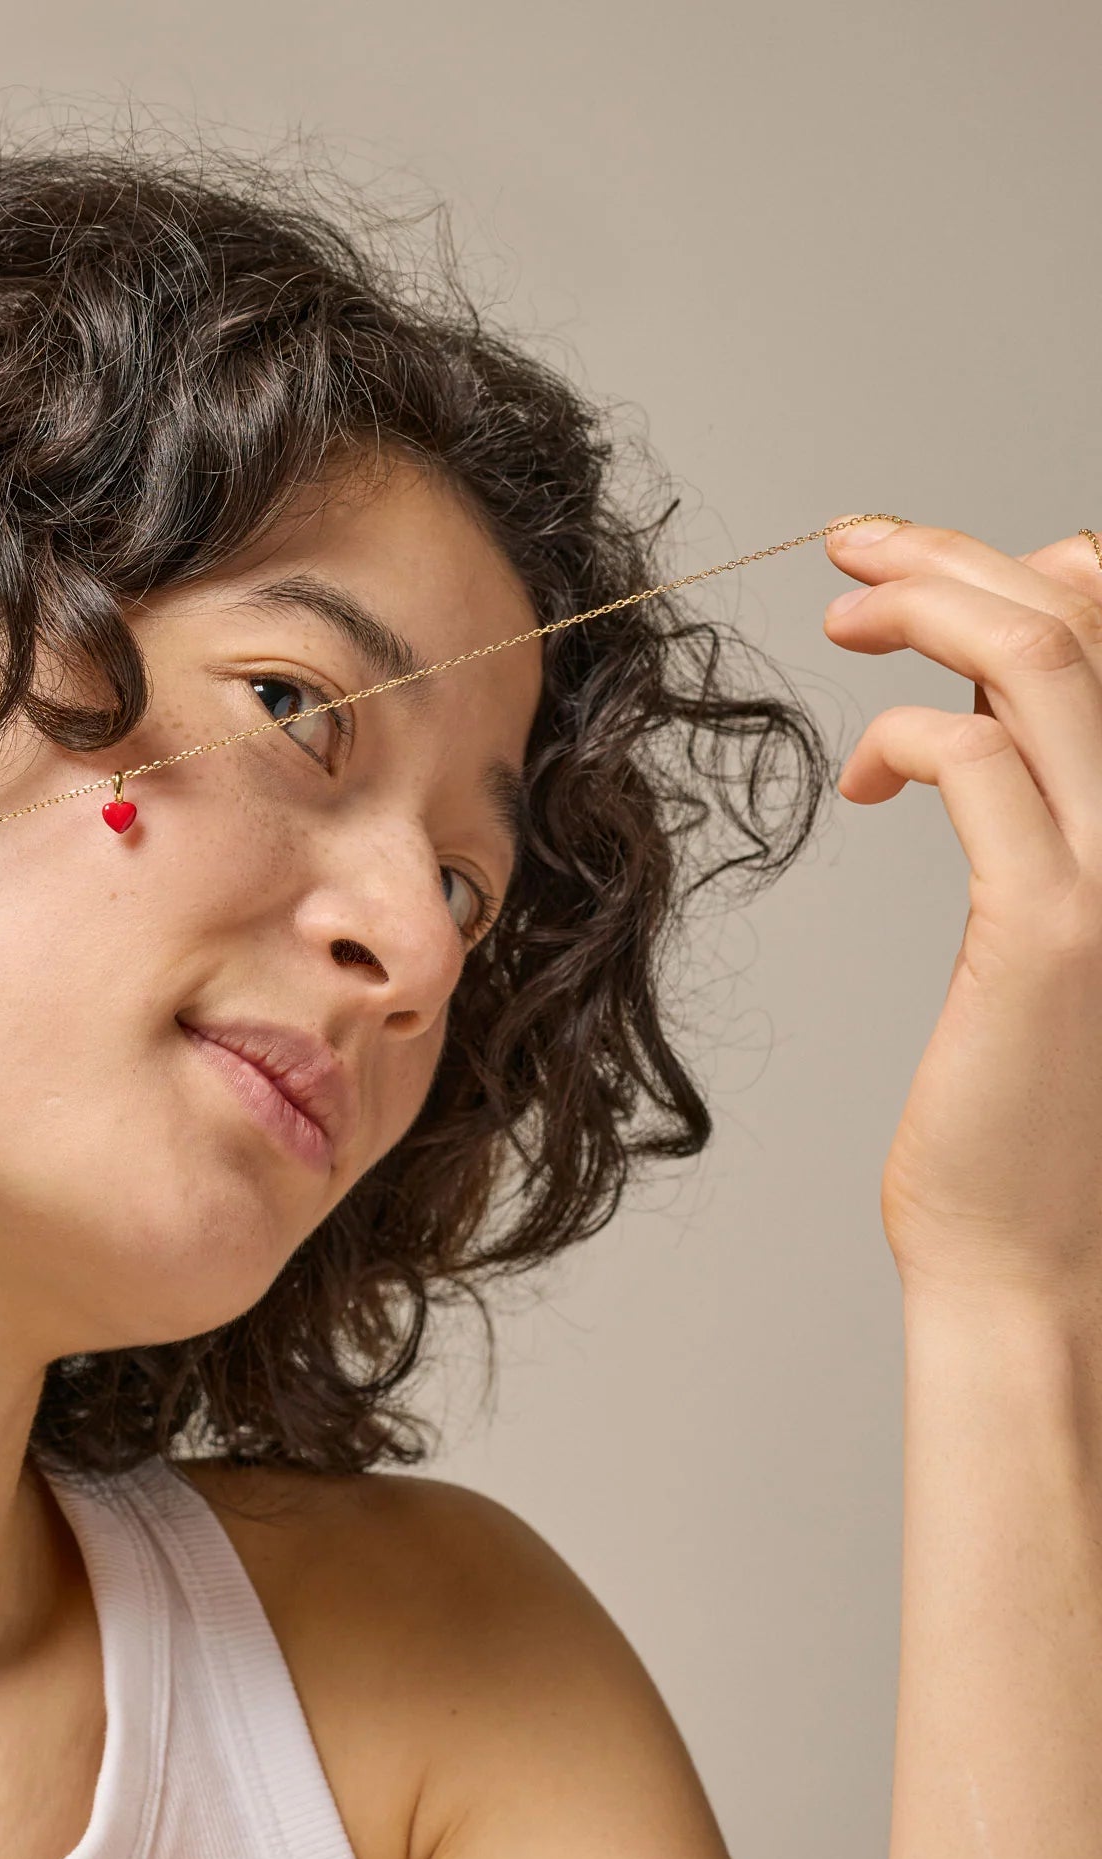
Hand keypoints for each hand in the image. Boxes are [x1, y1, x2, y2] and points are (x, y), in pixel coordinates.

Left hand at [826, 517, 1101, 1301]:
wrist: (1032, 1252)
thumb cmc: (1026, 1100)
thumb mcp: (1055, 921)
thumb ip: (1042, 807)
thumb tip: (977, 714)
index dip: (1032, 570)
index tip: (921, 569)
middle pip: (1083, 622)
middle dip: (958, 556)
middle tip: (854, 545)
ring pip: (1039, 666)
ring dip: (926, 607)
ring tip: (841, 614)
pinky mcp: (1053, 930)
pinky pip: (973, 766)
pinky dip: (904, 735)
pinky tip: (861, 782)